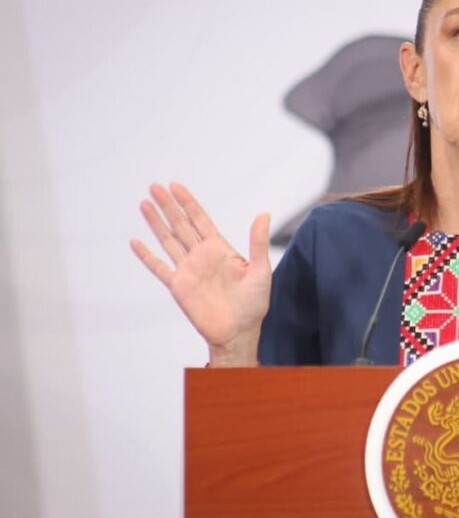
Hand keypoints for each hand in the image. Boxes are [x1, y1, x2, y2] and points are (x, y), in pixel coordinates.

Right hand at [130, 182, 270, 365]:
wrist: (239, 331)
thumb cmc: (254, 303)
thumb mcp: (260, 270)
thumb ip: (258, 242)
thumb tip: (264, 213)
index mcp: (220, 249)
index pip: (200, 220)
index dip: (188, 202)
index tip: (175, 186)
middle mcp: (201, 256)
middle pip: (180, 225)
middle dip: (168, 206)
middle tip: (154, 186)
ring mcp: (188, 270)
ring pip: (168, 240)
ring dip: (156, 223)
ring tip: (144, 204)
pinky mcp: (178, 286)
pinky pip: (159, 268)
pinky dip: (146, 256)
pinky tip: (135, 242)